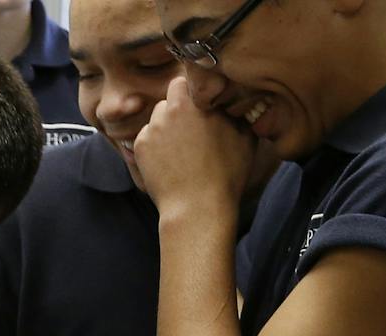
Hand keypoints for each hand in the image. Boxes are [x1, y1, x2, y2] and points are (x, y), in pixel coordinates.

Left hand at [134, 76, 255, 216]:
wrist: (197, 206)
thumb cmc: (226, 173)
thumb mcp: (245, 135)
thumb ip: (238, 110)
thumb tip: (241, 99)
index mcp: (198, 99)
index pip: (188, 79)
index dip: (194, 93)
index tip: (201, 107)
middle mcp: (172, 108)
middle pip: (170, 97)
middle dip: (179, 108)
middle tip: (191, 130)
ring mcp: (153, 127)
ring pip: (156, 117)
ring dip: (165, 126)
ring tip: (180, 149)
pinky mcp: (139, 146)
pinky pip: (145, 137)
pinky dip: (153, 146)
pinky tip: (168, 161)